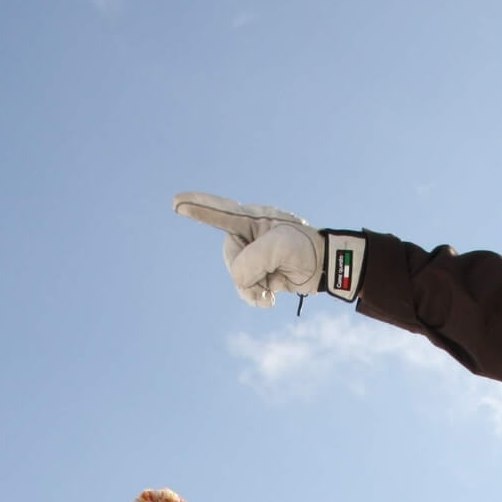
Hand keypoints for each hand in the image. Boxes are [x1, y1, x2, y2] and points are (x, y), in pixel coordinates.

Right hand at [173, 192, 364, 306]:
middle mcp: (249, 235)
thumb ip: (250, 261)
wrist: (326, 266)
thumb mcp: (278, 248)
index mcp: (252, 218)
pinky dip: (255, 296)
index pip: (219, 212)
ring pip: (237, 276)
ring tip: (271, 288)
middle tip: (270, 271)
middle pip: (230, 256)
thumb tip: (239, 278)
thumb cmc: (305, 248)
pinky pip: (245, 289)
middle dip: (247, 269)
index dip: (197, 207)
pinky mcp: (259, 273)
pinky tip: (270, 299)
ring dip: (253, 287)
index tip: (176, 202)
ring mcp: (253, 255)